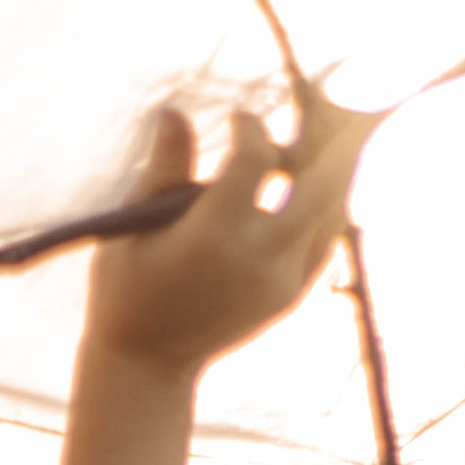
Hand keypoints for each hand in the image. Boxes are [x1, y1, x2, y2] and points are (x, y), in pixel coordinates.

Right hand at [85, 92, 369, 384]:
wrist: (148, 366)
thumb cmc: (127, 288)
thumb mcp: (131, 228)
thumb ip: (163, 169)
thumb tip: (176, 113)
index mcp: (213, 235)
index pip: (257, 157)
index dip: (251, 127)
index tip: (238, 119)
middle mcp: (258, 256)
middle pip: (323, 179)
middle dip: (330, 132)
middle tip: (327, 98)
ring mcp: (282, 279)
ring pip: (334, 207)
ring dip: (337, 164)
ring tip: (333, 130)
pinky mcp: (292, 294)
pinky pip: (326, 236)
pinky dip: (328, 201)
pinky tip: (319, 176)